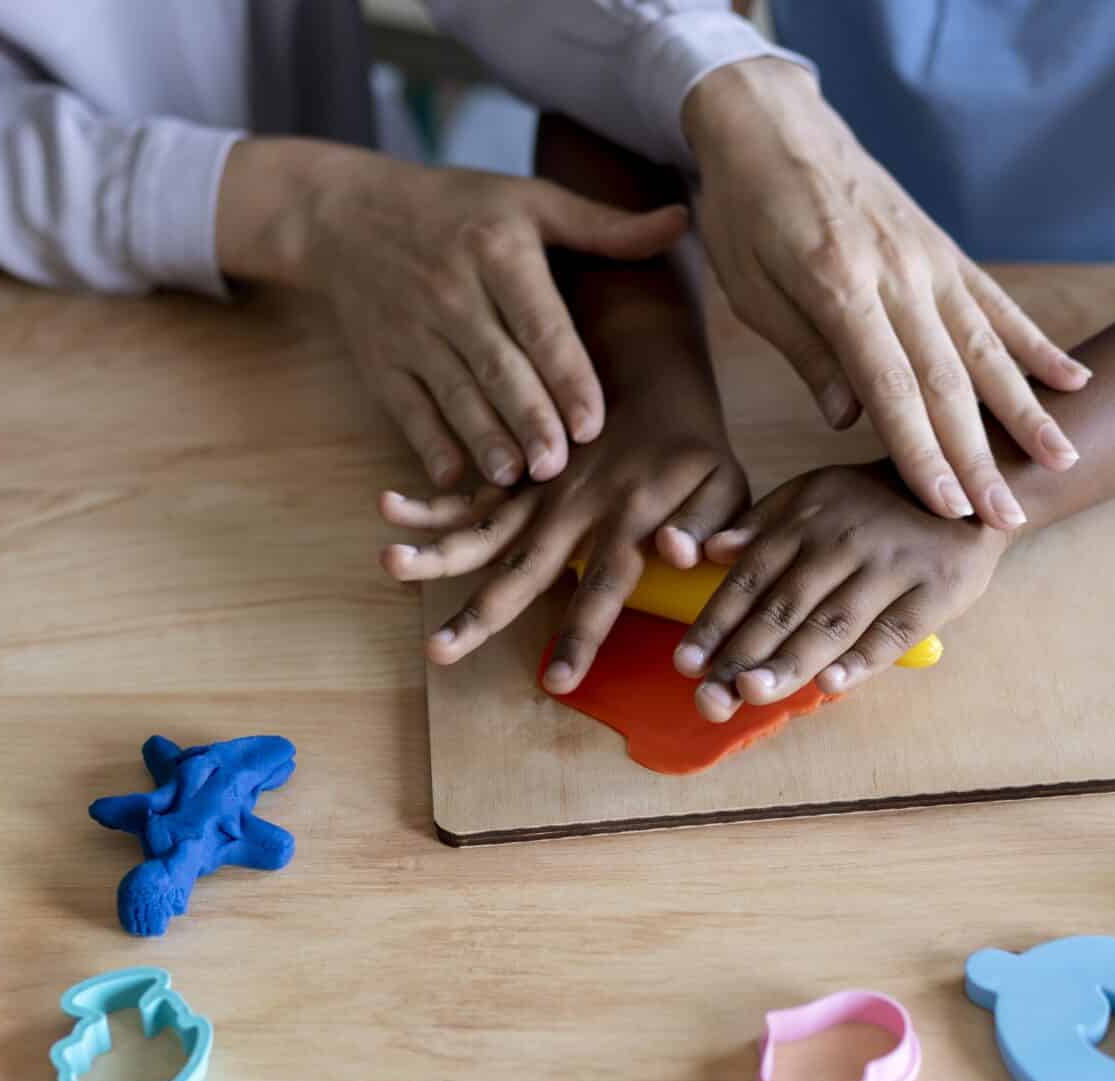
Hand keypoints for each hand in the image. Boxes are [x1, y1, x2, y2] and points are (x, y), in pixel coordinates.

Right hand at [213, 139, 687, 488]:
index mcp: (497, 249)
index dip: (565, 374)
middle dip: (527, 419)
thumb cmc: (457, 208)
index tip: (592, 421)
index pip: (538, 321)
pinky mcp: (380, 362)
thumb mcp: (527, 200)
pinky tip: (455, 477)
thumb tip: (681, 222)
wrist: (344, 214)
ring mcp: (410, 331)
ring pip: (453, 395)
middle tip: (559, 466)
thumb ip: (602, 226)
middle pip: (497, 366)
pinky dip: (429, 445)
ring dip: (483, 439)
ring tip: (515, 477)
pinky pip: (407, 410)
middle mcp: (451, 291)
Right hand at [379, 371, 748, 692]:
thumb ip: (707, 523)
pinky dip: (431, 501)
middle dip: (478, 613)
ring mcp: (537, 488)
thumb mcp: (724, 479)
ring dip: (434, 549)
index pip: (604, 588)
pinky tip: (391, 508)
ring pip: (481, 528)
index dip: (581, 635)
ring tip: (390, 561)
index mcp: (628, 516)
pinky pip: (469, 492)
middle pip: (520, 568)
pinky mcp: (516, 471)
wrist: (650, 365)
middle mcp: (573, 506)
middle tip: (438, 650)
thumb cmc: (693, 442)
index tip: (557, 681)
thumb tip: (678, 556)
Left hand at [675, 462, 1009, 721]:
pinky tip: (831, 686)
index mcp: (805, 521)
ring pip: (833, 622)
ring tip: (752, 692)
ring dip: (790, 661)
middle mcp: (842, 542)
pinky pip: (894, 629)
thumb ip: (761, 524)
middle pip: (784, 606)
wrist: (967, 481)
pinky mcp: (937, 589)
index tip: (686, 664)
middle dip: (743, 654)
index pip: (750, 579)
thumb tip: (709, 551)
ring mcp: (891, 566)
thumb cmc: (874, 501)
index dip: (716, 623)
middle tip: (709, 696)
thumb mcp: (813, 492)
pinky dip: (862, 659)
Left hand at [681, 60, 1088, 531]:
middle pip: (948, 382)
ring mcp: (931, 260)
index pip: (890, 389)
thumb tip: (849, 419)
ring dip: (1026, 411)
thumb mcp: (751, 288)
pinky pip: (997, 305)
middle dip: (980, 458)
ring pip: (988, 348)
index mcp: (841, 286)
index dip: (922, 454)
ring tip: (1062, 461)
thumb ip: (807, 352)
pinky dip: (1037, 344)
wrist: (772, 122)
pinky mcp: (945, 249)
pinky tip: (1076, 379)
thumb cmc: (746, 211)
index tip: (949, 509)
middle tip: (1007, 519)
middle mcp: (900, 274)